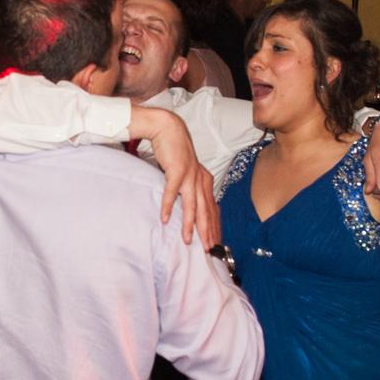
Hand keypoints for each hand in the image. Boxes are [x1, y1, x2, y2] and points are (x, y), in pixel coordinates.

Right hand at [134, 107, 218, 248]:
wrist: (168, 129)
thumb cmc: (175, 151)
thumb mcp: (186, 171)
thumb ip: (188, 187)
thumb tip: (185, 205)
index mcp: (205, 181)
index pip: (212, 209)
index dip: (213, 227)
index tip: (214, 244)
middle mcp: (201, 180)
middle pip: (205, 211)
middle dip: (206, 232)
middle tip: (207, 250)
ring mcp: (190, 175)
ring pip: (192, 205)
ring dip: (189, 224)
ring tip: (187, 240)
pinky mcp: (177, 171)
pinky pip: (172, 192)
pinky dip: (168, 206)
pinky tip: (164, 219)